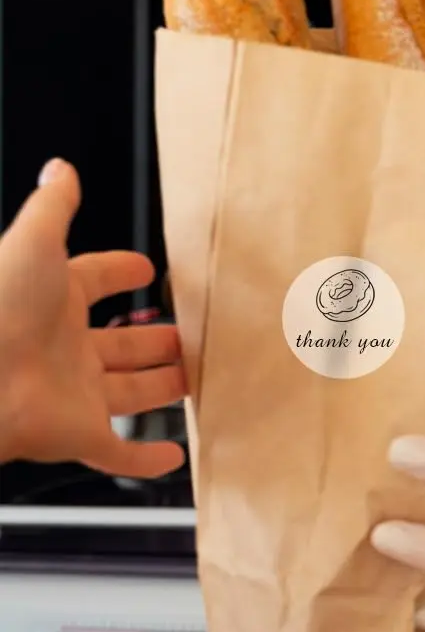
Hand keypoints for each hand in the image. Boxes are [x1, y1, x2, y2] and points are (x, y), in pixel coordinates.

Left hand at [0, 160, 184, 475]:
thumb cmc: (0, 311)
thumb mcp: (32, 243)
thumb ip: (53, 208)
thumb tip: (61, 170)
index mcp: (53, 302)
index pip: (93, 282)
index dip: (120, 273)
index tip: (145, 269)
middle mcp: (65, 349)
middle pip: (122, 343)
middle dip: (157, 339)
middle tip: (192, 335)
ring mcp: (75, 394)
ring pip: (130, 392)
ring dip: (163, 387)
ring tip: (197, 379)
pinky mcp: (80, 435)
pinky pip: (119, 453)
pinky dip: (147, 461)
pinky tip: (173, 458)